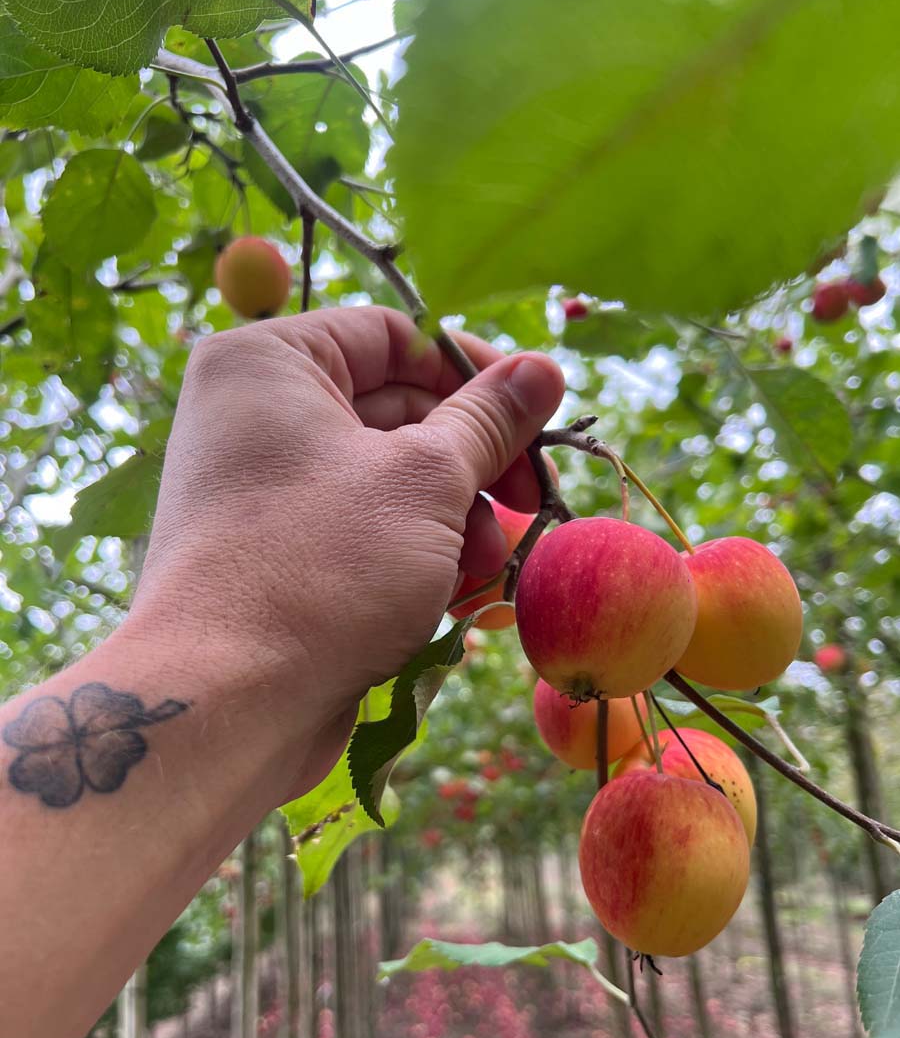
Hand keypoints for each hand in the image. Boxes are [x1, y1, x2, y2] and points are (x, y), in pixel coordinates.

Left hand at [129, 307, 563, 801]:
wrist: (226, 701)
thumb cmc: (324, 564)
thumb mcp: (424, 480)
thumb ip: (488, 419)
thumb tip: (544, 368)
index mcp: (270, 362)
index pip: (393, 336)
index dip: (474, 370)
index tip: (539, 412)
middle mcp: (258, 416)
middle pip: (399, 411)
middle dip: (475, 462)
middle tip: (533, 500)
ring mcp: (268, 492)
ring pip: (391, 482)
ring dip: (458, 519)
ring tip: (493, 564)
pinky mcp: (283, 557)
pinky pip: (367, 533)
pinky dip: (420, 554)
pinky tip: (462, 594)